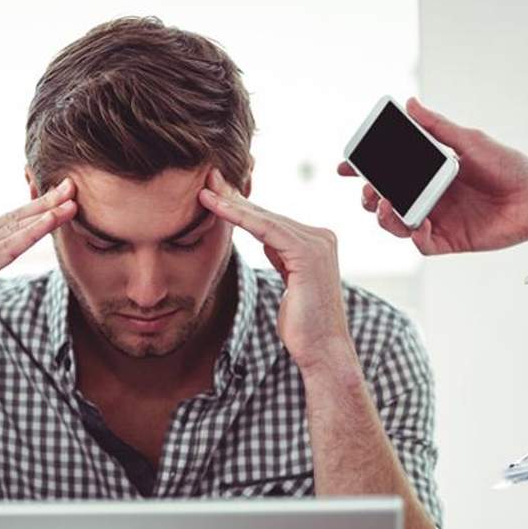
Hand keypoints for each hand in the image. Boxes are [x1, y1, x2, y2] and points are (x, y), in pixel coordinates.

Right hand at [0, 178, 76, 377]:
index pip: (1, 224)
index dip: (30, 210)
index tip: (55, 198)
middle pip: (9, 219)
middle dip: (42, 202)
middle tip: (70, 186)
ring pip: (12, 230)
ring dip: (45, 214)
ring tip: (71, 200)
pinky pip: (7, 249)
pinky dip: (32, 233)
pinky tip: (51, 222)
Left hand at [199, 169, 354, 371]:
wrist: (322, 350)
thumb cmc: (302, 324)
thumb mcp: (290, 281)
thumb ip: (282, 256)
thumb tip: (269, 240)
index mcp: (316, 242)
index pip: (271, 220)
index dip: (242, 206)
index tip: (216, 193)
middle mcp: (320, 237)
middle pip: (267, 214)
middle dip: (235, 196)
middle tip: (207, 178)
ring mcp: (317, 242)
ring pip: (264, 218)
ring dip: (232, 203)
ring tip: (205, 190)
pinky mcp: (308, 253)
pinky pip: (266, 230)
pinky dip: (240, 217)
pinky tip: (219, 208)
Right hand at [337, 97, 527, 255]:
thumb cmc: (507, 166)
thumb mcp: (469, 141)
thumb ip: (437, 127)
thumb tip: (410, 104)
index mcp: (427, 173)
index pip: (387, 172)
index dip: (363, 171)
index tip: (346, 166)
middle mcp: (427, 197)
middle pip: (384, 200)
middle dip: (368, 196)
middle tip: (369, 190)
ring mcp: (435, 220)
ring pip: (395, 224)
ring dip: (384, 216)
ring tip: (385, 205)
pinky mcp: (447, 241)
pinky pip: (420, 243)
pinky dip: (413, 233)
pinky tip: (418, 223)